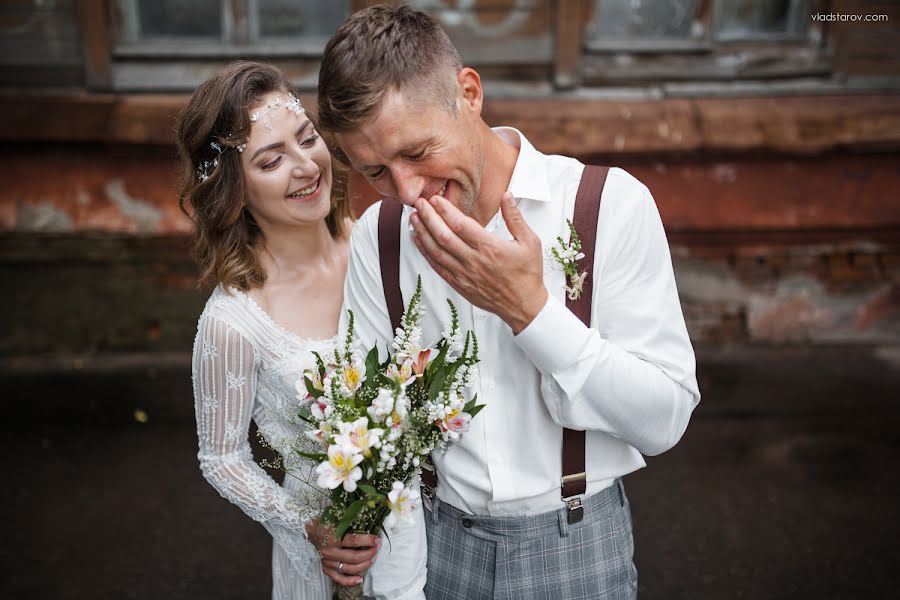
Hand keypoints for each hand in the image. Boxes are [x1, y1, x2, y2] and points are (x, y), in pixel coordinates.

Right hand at [306, 518, 378, 587]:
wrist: (312, 530)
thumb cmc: (327, 523)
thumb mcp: (338, 518)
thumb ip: (351, 521)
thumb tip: (370, 521)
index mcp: (332, 537)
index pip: (353, 541)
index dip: (368, 541)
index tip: (377, 540)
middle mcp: (329, 551)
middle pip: (354, 557)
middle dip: (369, 553)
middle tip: (376, 549)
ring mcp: (327, 562)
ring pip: (349, 568)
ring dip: (364, 565)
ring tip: (372, 559)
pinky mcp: (326, 569)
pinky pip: (339, 578)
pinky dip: (350, 581)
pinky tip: (360, 579)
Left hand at [410, 192, 547, 333]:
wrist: (523, 306)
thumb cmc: (528, 274)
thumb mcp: (530, 242)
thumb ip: (515, 218)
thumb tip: (506, 196)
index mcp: (490, 247)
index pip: (460, 224)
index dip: (445, 210)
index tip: (435, 199)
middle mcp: (474, 261)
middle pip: (443, 235)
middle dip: (428, 217)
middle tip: (419, 203)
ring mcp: (464, 274)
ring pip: (437, 251)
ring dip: (422, 233)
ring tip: (414, 218)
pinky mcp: (459, 284)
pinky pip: (437, 267)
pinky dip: (425, 253)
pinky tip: (418, 241)